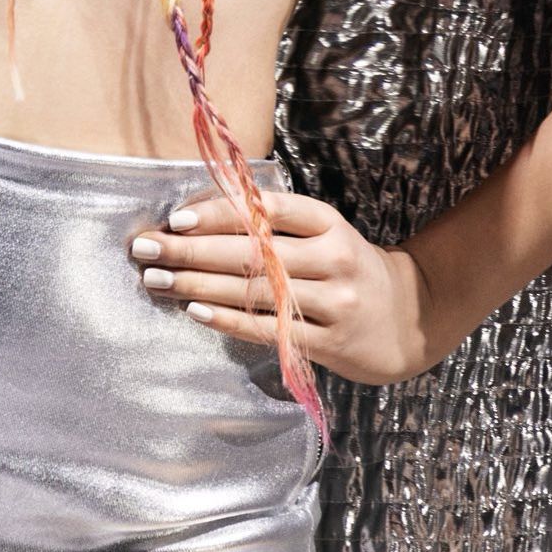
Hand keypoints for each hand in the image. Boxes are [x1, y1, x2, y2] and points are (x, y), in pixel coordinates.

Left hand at [129, 189, 439, 385]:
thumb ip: (272, 222)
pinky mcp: (330, 342)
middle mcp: (331, 257)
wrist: (407, 318)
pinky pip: (269, 328)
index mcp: (326, 221)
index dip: (218, 211)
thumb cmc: (346, 266)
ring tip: (156, 279)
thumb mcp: (322, 233)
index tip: (175, 217)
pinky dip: (227, 318)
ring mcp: (333, 301)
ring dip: (197, 284)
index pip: (265, 209)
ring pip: (253, 290)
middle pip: (250, 251)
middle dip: (190, 249)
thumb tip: (197, 213)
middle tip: (145, 248)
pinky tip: (194, 310)